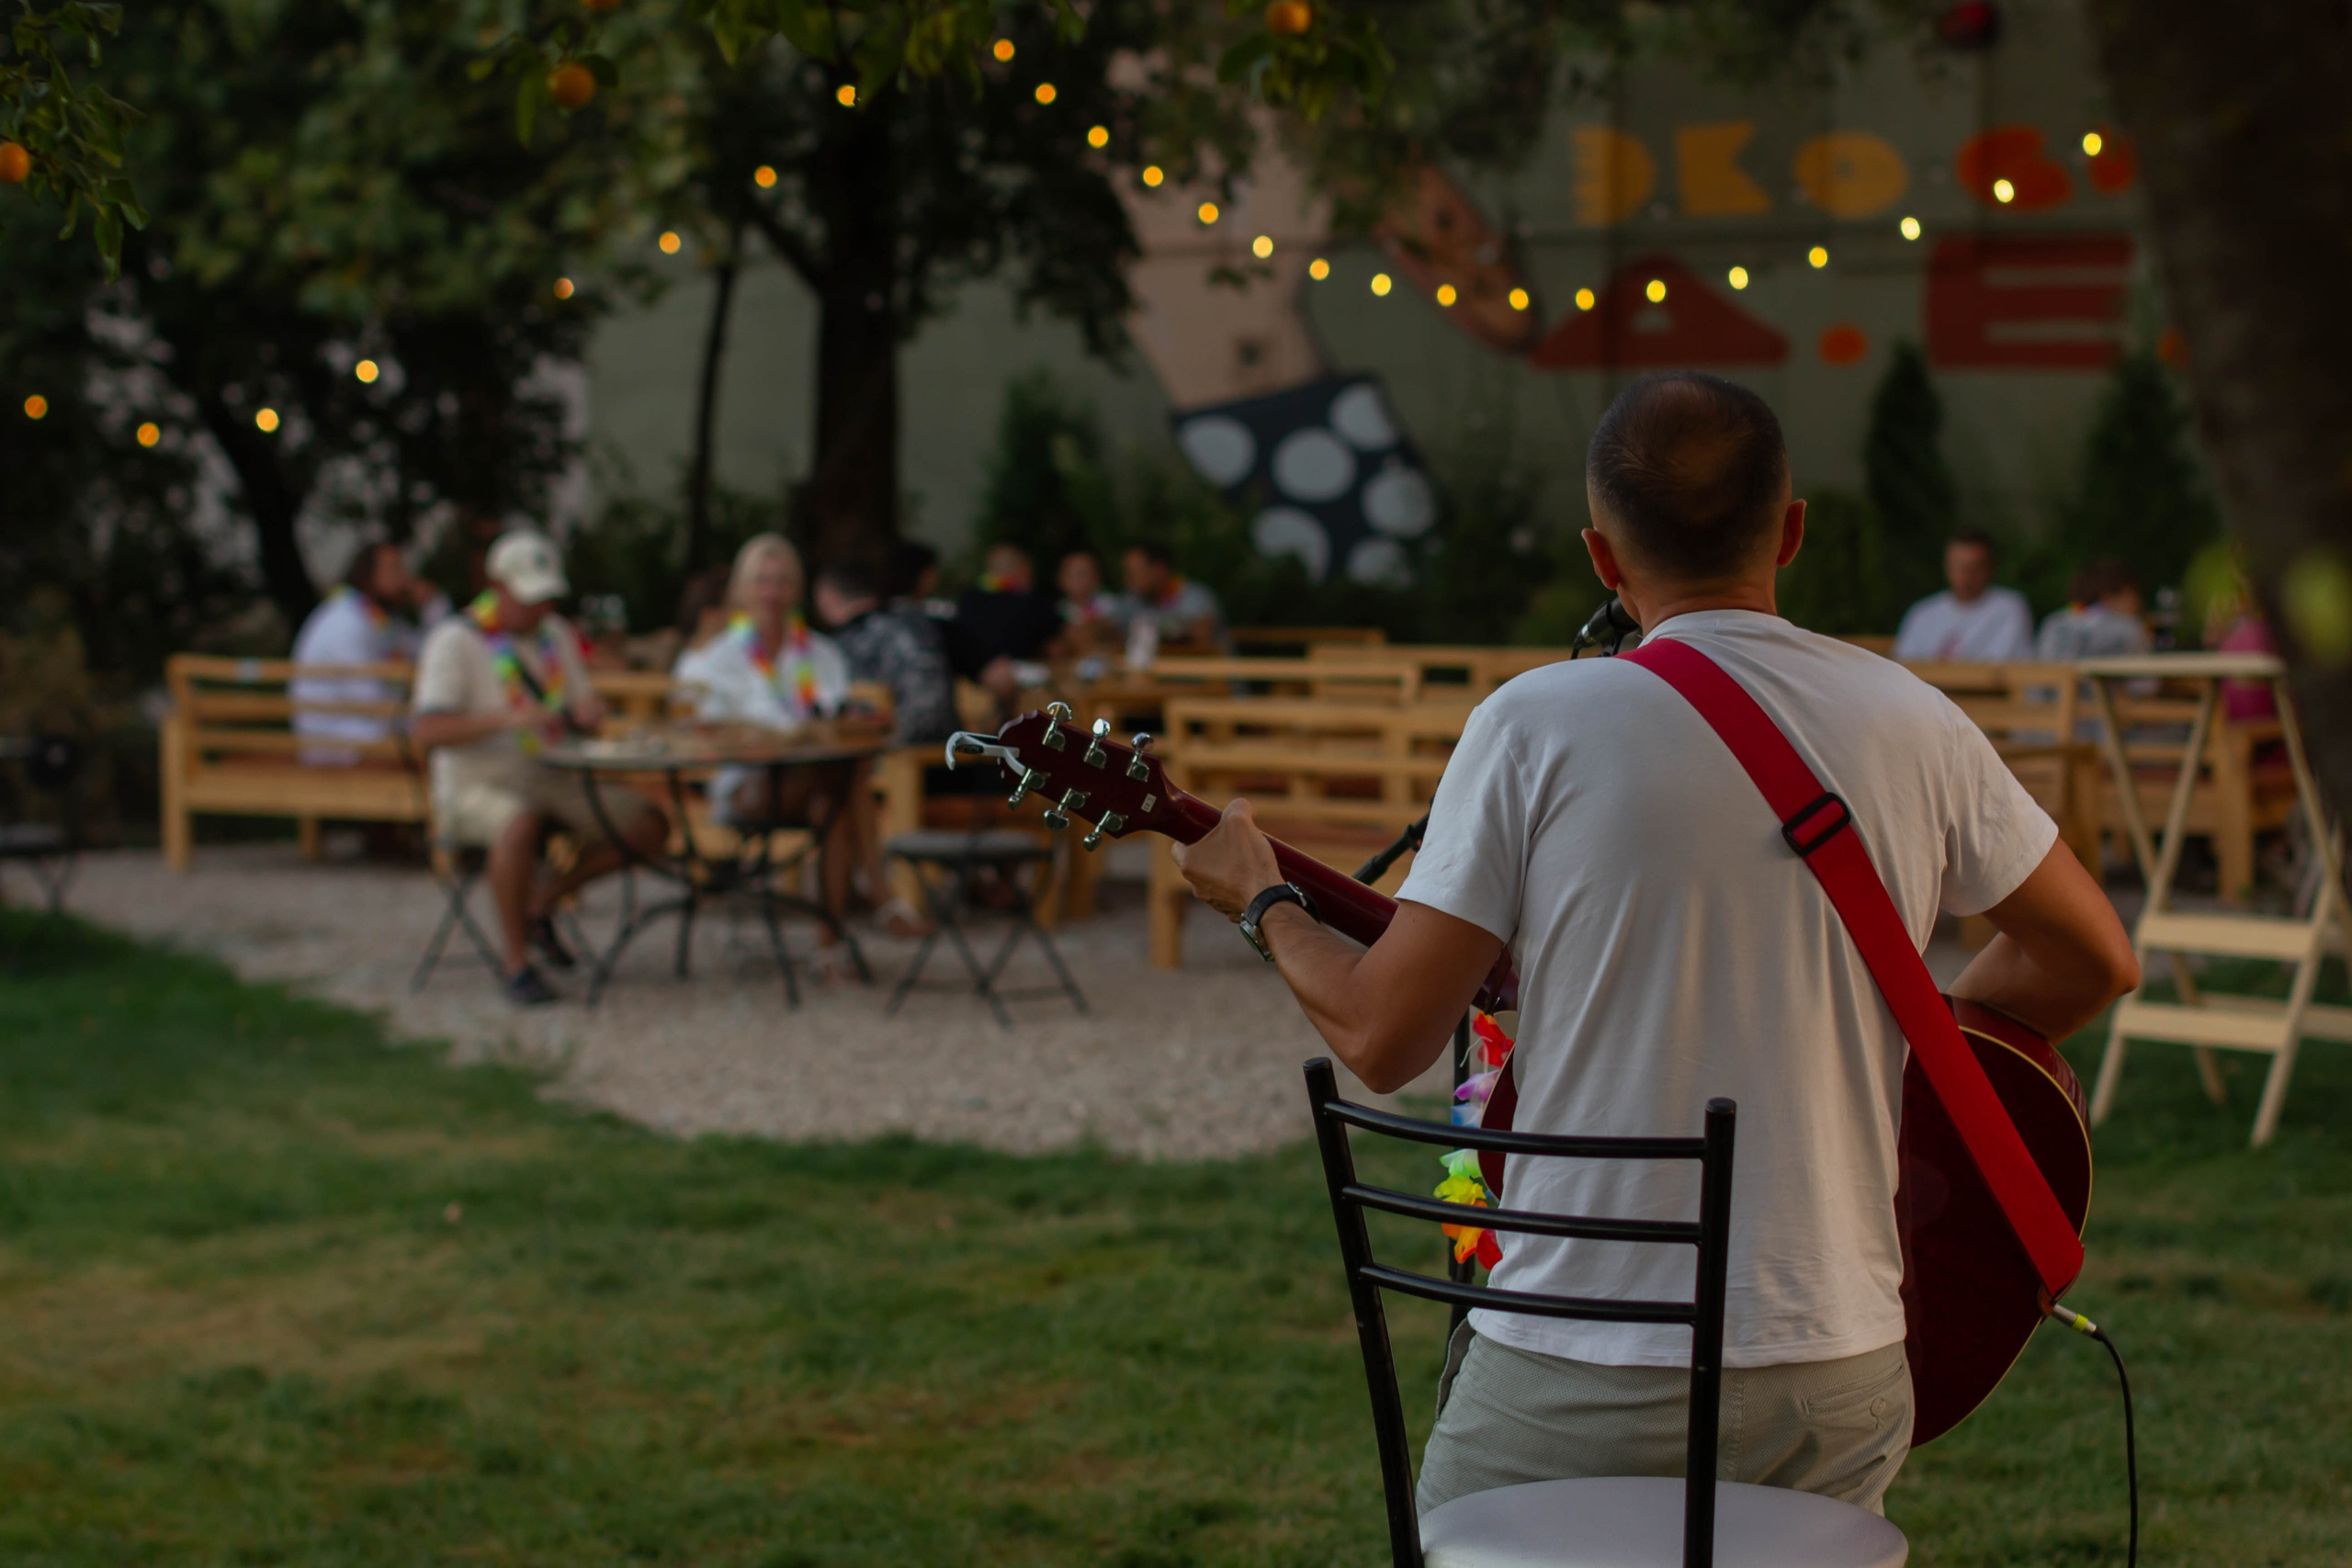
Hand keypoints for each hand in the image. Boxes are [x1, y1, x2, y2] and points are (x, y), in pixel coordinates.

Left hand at [1170, 798, 1282, 920]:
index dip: (1190, 836)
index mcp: (1188, 864)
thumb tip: (1241, 807)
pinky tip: (1254, 875)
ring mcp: (1212, 900)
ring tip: (1247, 858)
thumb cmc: (1248, 860)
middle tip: (1233, 841)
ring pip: (1215, 877)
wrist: (1267, 898)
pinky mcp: (1228, 909)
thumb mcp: (1240, 820)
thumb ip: (1237, 807)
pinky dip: (1239, 883)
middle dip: (1215, 850)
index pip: (1178, 847)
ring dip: (1227, 867)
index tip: (1206, 831)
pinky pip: (1230, 891)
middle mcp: (1195, 885)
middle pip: (1200, 861)